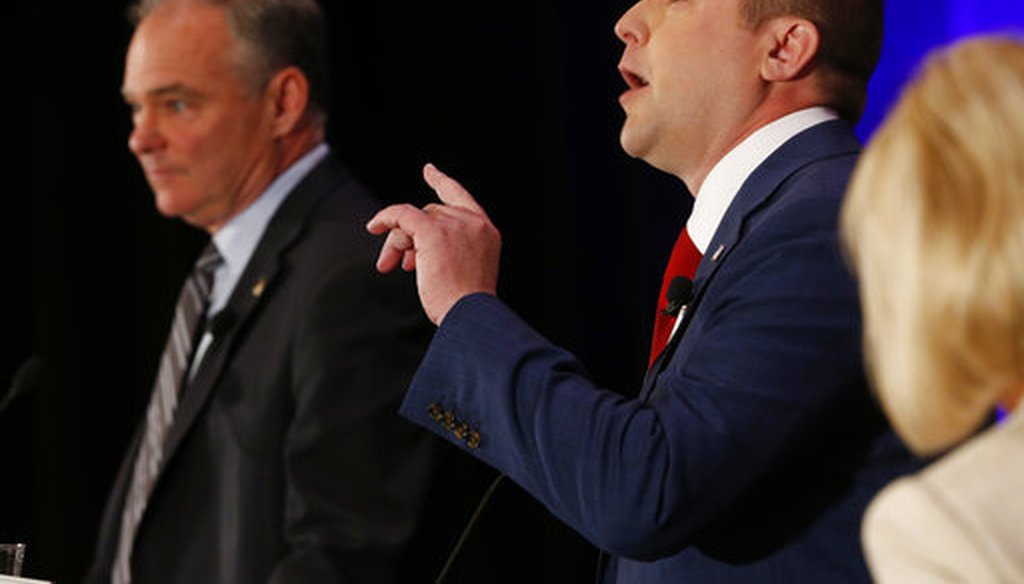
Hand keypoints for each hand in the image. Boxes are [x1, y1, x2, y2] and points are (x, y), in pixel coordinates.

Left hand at [367, 163, 500, 324]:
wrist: (470, 316)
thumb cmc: (465, 306)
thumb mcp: (465, 273)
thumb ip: (448, 252)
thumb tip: (412, 248)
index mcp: (486, 231)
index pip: (461, 197)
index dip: (442, 182)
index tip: (429, 171)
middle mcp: (473, 222)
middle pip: (430, 212)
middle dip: (410, 235)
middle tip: (399, 263)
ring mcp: (454, 224)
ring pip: (414, 219)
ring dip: (398, 241)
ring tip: (390, 266)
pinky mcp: (433, 231)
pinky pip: (402, 215)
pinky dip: (386, 218)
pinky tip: (373, 226)